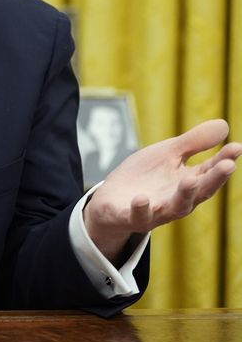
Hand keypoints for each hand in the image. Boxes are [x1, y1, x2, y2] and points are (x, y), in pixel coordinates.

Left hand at [83, 119, 240, 261]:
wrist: (111, 201)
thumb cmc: (145, 177)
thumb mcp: (167, 155)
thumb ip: (192, 143)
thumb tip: (224, 124)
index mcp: (188, 183)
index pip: (209, 172)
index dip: (224, 161)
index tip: (237, 147)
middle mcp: (177, 200)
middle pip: (199, 192)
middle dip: (214, 180)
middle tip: (227, 165)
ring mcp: (156, 211)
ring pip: (175, 207)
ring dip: (184, 195)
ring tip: (189, 180)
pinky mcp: (131, 217)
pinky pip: (138, 216)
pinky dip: (141, 208)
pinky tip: (141, 198)